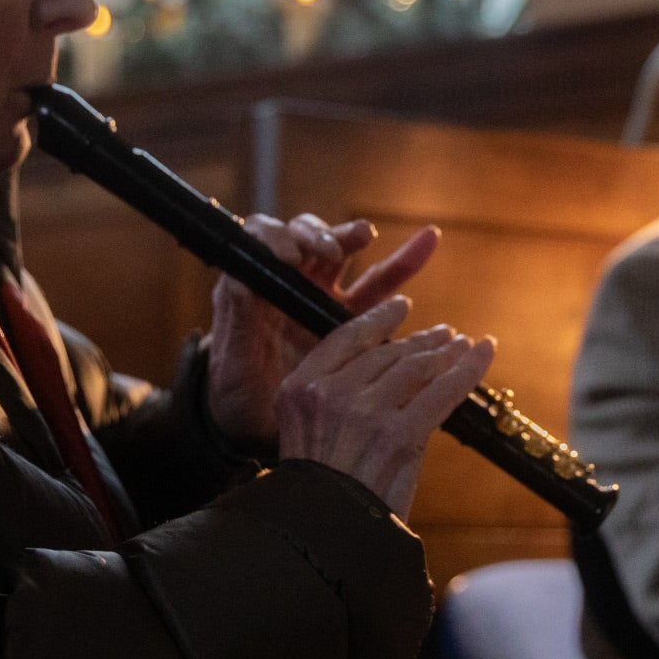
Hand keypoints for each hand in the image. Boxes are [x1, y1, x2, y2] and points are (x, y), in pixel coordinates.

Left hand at [205, 213, 440, 447]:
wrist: (258, 426)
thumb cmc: (237, 392)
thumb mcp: (232, 362)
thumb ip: (238, 322)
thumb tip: (239, 280)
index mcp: (254, 286)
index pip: (264, 239)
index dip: (277, 239)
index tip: (287, 256)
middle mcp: (288, 282)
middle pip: (308, 238)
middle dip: (324, 236)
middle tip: (333, 250)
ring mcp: (320, 297)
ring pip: (346, 255)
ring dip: (363, 239)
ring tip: (372, 232)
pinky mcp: (349, 318)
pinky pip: (378, 288)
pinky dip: (401, 265)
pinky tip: (426, 244)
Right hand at [276, 294, 496, 516]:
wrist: (326, 533)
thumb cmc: (321, 491)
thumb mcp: (309, 433)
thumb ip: (340, 397)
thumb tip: (397, 370)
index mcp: (299, 388)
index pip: (344, 338)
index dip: (378, 320)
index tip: (401, 308)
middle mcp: (329, 392)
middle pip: (385, 353)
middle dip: (421, 342)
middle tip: (445, 334)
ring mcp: (364, 411)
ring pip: (416, 367)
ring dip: (446, 352)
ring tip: (463, 344)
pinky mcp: (398, 434)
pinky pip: (443, 391)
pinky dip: (469, 369)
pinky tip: (483, 352)